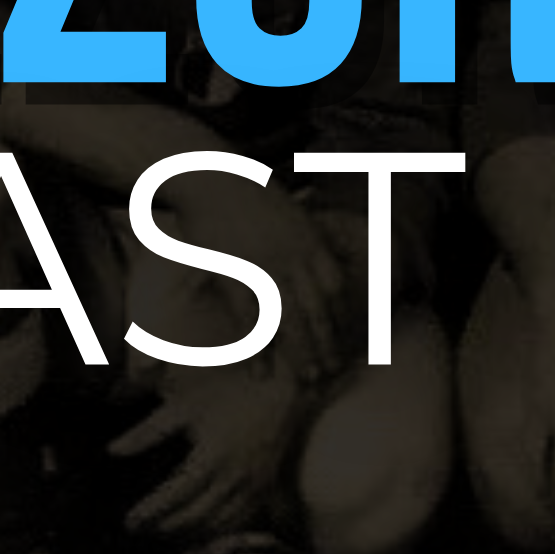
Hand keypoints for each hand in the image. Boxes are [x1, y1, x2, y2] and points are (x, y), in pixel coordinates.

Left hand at [109, 355, 304, 549]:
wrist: (279, 397)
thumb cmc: (227, 396)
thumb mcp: (184, 406)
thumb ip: (149, 431)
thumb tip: (112, 451)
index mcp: (211, 458)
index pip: (175, 495)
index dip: (151, 511)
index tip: (130, 521)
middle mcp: (233, 480)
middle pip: (194, 516)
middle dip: (164, 527)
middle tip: (140, 531)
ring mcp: (251, 490)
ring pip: (216, 525)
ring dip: (188, 535)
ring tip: (163, 536)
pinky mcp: (263, 493)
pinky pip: (238, 524)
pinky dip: (216, 535)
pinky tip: (199, 537)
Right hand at [153, 169, 348, 391]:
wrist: (206, 172)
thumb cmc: (246, 187)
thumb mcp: (290, 208)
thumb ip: (313, 236)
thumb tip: (339, 254)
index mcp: (308, 238)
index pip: (336, 288)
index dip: (344, 318)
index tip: (348, 340)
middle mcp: (290, 255)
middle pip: (317, 311)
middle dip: (327, 345)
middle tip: (332, 372)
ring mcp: (261, 266)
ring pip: (288, 321)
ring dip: (300, 354)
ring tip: (308, 380)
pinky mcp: (233, 275)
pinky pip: (250, 321)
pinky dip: (258, 350)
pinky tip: (263, 372)